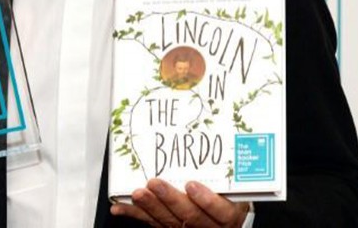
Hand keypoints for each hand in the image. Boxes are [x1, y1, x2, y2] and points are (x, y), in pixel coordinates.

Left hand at [111, 178, 249, 227]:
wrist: (226, 218)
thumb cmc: (230, 197)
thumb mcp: (237, 187)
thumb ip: (226, 173)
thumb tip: (218, 137)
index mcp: (228, 214)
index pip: (220, 211)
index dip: (206, 200)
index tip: (192, 185)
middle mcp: (208, 226)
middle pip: (190, 217)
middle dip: (170, 200)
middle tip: (155, 183)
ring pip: (169, 222)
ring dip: (150, 207)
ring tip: (138, 193)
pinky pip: (152, 223)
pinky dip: (135, 214)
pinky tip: (120, 207)